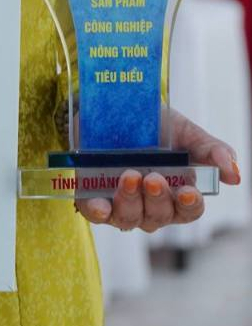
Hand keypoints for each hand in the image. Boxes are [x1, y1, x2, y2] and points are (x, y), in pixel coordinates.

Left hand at [76, 109, 240, 232]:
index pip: (188, 211)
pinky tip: (100, 206)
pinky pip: (95, 214)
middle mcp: (149, 205)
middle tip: (153, 177)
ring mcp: (120, 204)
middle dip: (157, 199)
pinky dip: (98, 211)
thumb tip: (234, 174)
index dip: (189, 205)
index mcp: (176, 193)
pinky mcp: (92, 197)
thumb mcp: (184, 131)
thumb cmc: (153, 125)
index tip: (188, 191)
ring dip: (130, 200)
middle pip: (159, 216)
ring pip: (129, 218)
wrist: (111, 107)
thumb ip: (210, 150)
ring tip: (129, 175)